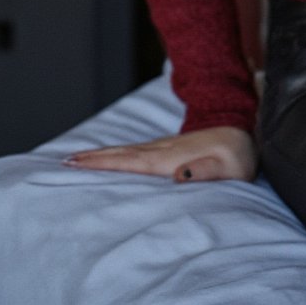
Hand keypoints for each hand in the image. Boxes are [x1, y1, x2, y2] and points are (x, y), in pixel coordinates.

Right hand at [64, 125, 256, 182]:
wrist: (242, 129)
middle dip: (93, 158)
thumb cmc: (238, 154)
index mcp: (171, 158)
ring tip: (75, 159)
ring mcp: (163, 148)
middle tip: (63, 162)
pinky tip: (107, 159)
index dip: (104, 163)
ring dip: (100, 155)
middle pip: (121, 154)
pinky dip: (115, 156)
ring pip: (125, 152)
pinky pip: (134, 154)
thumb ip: (206, 170)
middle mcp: (162, 151)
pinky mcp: (166, 150)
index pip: (131, 162)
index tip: (77, 163)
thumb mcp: (230, 166)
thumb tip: (179, 175)